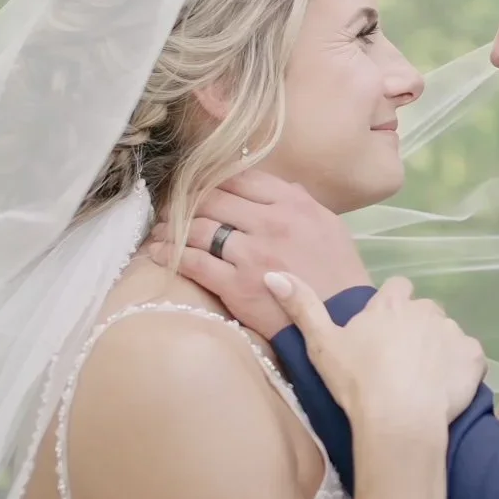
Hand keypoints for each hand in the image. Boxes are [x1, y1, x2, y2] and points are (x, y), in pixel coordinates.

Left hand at [144, 169, 372, 336]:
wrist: (341, 321)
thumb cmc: (338, 273)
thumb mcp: (330, 226)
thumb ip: (302, 201)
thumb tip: (281, 185)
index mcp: (292, 204)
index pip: (241, 178)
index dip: (214, 178)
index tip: (200, 184)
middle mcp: (269, 223)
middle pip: (213, 199)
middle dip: (186, 199)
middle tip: (171, 204)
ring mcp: (251, 255)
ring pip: (198, 228)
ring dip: (172, 226)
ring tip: (160, 227)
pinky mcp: (236, 286)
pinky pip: (193, 262)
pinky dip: (169, 254)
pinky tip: (157, 251)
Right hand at [267, 272, 483, 425]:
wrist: (399, 418)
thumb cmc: (357, 382)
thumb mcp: (321, 344)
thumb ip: (301, 306)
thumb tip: (273, 274)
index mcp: (391, 304)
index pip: (398, 288)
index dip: (393, 306)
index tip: (383, 331)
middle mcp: (426, 310)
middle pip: (424, 311)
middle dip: (416, 328)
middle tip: (400, 361)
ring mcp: (453, 332)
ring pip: (447, 333)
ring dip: (438, 349)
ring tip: (422, 380)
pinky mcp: (473, 357)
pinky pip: (469, 356)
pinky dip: (460, 369)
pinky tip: (444, 389)